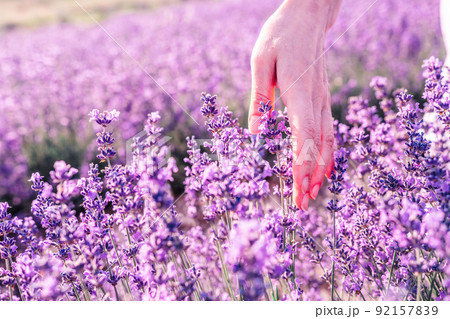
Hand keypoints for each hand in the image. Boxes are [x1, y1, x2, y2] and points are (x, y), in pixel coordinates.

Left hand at [248, 0, 341, 209]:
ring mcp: (323, 99)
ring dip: (321, 169)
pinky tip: (326, 168)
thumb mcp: (261, 62)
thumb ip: (260, 99)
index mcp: (299, 91)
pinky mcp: (322, 98)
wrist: (308, 16)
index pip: (304, 135)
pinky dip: (328, 153)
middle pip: (318, 145)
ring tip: (313, 192)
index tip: (298, 188)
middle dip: (310, 176)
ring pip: (328, 141)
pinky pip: (329, 131)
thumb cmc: (280, 36)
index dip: (302, 164)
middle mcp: (316, 99)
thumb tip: (255, 135)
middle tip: (302, 203)